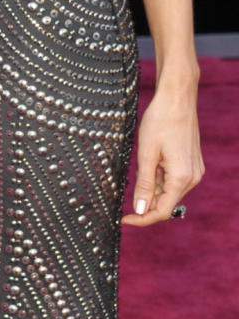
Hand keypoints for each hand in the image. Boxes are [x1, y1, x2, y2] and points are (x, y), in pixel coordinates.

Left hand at [121, 86, 203, 226]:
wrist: (177, 99)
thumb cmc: (160, 121)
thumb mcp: (146, 153)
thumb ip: (144, 184)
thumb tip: (139, 209)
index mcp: (181, 179)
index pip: (161, 211)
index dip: (141, 218)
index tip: (123, 220)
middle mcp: (192, 178)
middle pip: (166, 203)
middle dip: (145, 203)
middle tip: (123, 199)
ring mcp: (194, 171)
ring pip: (169, 190)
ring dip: (152, 187)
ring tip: (140, 165)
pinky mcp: (192, 163)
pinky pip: (174, 179)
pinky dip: (160, 177)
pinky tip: (151, 160)